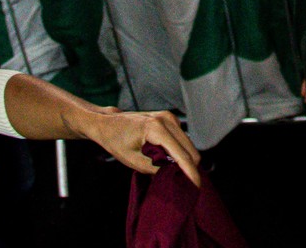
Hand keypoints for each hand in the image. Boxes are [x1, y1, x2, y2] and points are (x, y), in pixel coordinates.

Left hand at [81, 108, 200, 187]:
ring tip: (172, 174)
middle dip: (189, 168)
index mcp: (156, 128)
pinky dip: (179, 152)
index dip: (190, 172)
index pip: (181, 154)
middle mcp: (167, 119)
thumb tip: (174, 176)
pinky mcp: (170, 119)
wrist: (108, 123)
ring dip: (184, 160)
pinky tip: (168, 161)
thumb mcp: (133, 161)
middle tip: (183, 185)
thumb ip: (155, 169)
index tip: (196, 187)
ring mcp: (170, 117)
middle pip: (190, 149)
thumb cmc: (116, 142)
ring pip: (188, 145)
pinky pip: (182, 140)